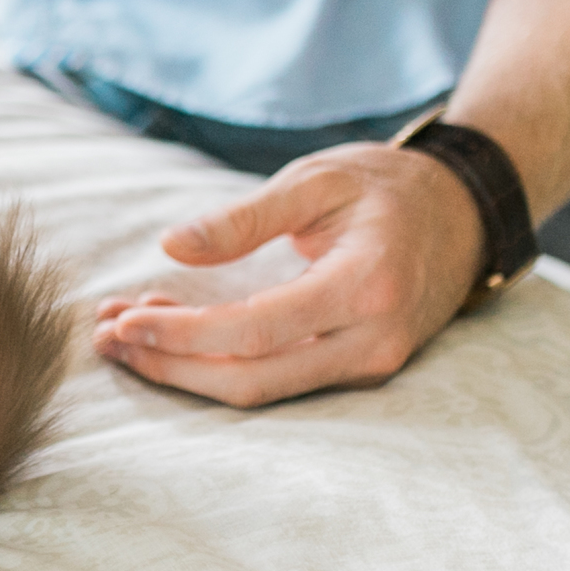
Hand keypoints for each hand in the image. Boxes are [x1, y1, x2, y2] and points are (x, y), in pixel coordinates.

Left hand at [91, 142, 486, 406]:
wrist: (462, 213)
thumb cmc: (386, 187)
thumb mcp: (316, 180)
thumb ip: (244, 216)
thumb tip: (171, 245)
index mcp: (366, 285)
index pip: (258, 329)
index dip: (184, 334)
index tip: (123, 318)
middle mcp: (373, 340)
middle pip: (252, 379)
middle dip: (170, 365)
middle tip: (106, 337)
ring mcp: (371, 365)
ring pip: (261, 390)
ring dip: (185, 370)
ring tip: (124, 336)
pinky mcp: (358, 371)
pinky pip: (278, 380)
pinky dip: (218, 364)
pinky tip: (170, 336)